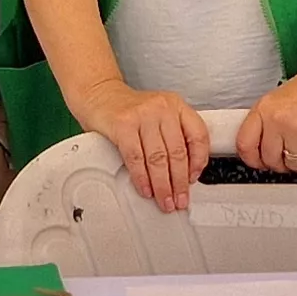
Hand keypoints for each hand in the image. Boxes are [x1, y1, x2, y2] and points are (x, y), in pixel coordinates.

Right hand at [71, 78, 210, 211]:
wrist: (99, 94)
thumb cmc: (130, 110)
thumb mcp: (159, 115)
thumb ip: (173, 135)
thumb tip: (185, 173)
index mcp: (176, 105)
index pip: (198, 136)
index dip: (198, 161)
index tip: (193, 179)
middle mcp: (162, 108)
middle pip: (177, 152)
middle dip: (179, 182)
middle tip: (179, 201)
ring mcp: (142, 115)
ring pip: (158, 159)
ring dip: (162, 185)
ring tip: (165, 201)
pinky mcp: (123, 125)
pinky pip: (136, 158)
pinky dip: (142, 178)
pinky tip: (145, 189)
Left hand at [238, 55, 296, 177]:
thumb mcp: (278, 100)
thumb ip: (266, 123)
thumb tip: (260, 151)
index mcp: (264, 109)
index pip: (245, 145)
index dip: (253, 159)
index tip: (260, 162)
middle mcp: (278, 119)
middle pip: (271, 160)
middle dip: (282, 163)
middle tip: (291, 155)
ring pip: (294, 166)